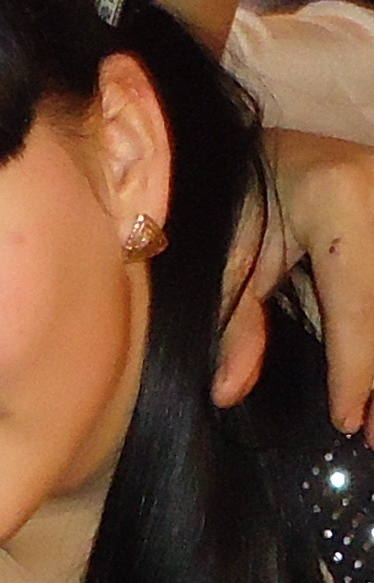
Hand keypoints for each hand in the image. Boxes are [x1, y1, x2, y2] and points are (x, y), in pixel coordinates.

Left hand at [214, 130, 373, 443]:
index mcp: (340, 196)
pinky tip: (371, 382)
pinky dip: (371, 334)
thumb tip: (229, 392)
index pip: (358, 303)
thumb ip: (232, 324)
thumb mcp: (225, 258)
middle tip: (372, 437)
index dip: (356, 369)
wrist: (232, 145)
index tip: (347, 422)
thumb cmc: (224, 195)